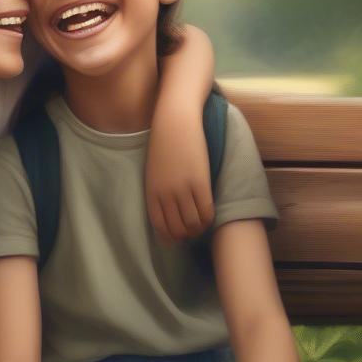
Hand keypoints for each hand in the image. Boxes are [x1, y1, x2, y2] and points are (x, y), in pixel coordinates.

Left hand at [145, 108, 214, 241]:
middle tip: (192, 232)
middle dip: (185, 235)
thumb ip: (158, 190)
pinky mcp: (200, 182)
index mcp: (151, 192)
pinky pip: (206, 211)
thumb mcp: (153, 170)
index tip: (176, 238)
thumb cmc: (164, 144)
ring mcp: (183, 189)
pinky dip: (209, 219)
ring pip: (193, 224)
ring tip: (202, 226)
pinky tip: (210, 216)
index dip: (170, 237)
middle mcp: (165, 194)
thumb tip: (168, 209)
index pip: (160, 226)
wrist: (175, 122)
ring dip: (198, 229)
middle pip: (177, 229)